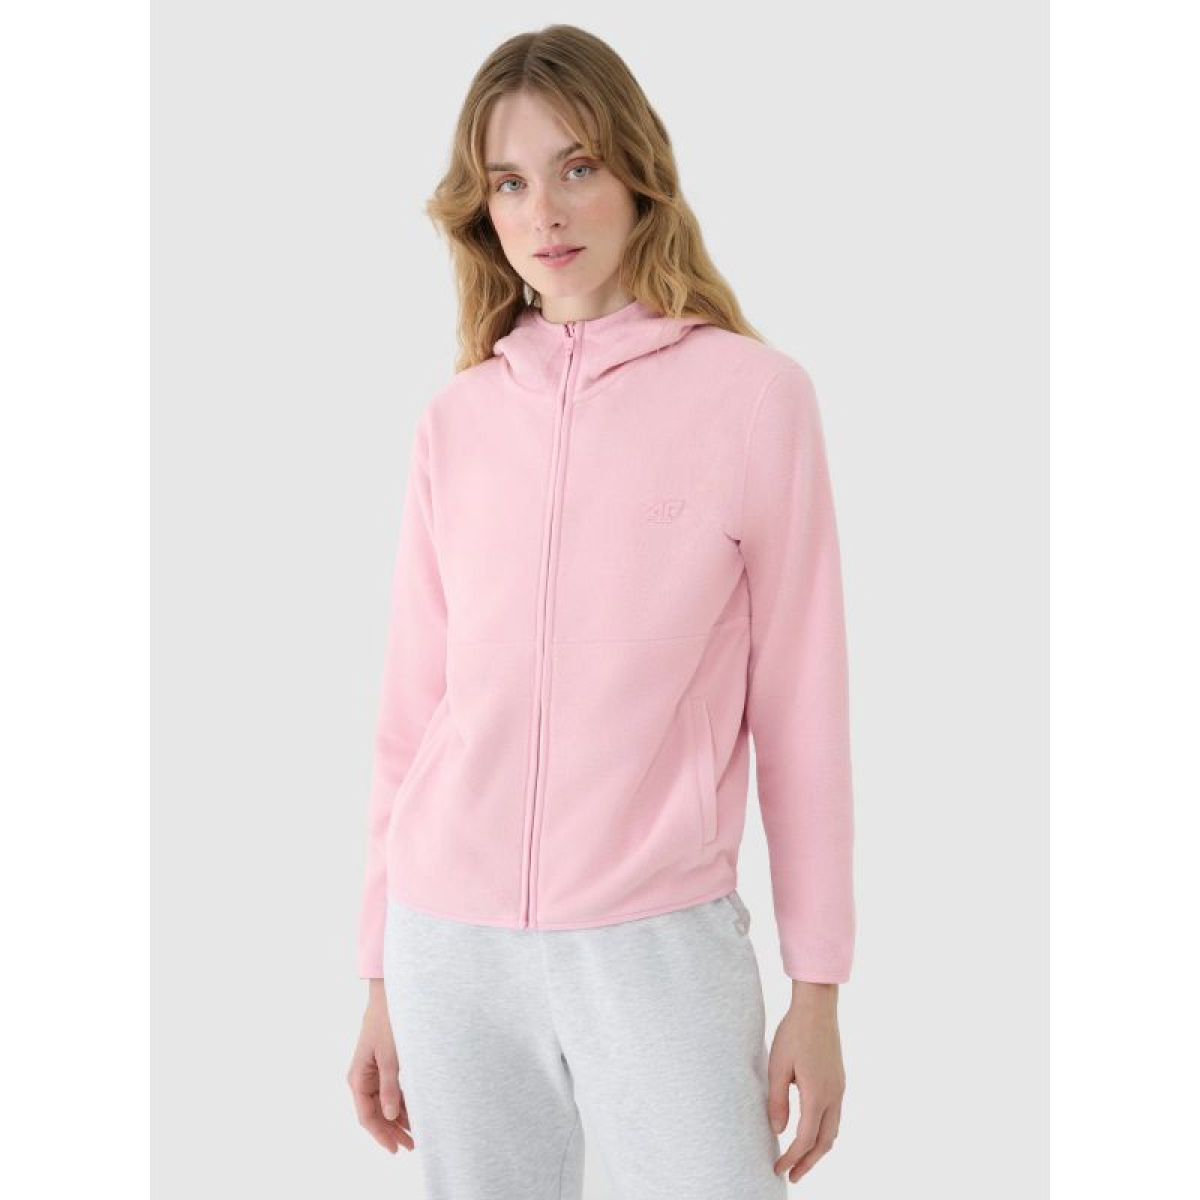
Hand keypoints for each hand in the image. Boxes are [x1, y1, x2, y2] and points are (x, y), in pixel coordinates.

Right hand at [347, 980, 415, 1153]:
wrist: (389, 995)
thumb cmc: (388, 1022)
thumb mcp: (390, 1056)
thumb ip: (390, 1087)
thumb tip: (391, 1116)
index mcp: (358, 1078)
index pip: (367, 1116)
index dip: (381, 1134)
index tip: (395, 1148)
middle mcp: (362, 1078)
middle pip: (375, 1113)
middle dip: (392, 1131)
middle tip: (411, 1146)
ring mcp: (372, 1072)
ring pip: (384, 1103)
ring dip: (398, 1119)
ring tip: (415, 1135)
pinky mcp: (383, 1064)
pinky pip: (389, 1090)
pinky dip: (401, 1103)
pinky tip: (413, 1113)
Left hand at [767, 985, 844, 1183]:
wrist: (817, 1007)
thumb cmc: (794, 1033)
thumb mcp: (778, 1066)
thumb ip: (777, 1100)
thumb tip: (778, 1131)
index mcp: (817, 1094)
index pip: (806, 1138)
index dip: (792, 1158)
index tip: (778, 1169)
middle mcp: (833, 1095)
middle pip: (825, 1142)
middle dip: (808, 1162)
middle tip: (792, 1176)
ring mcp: (839, 1088)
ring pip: (833, 1130)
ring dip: (818, 1149)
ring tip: (801, 1160)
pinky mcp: (839, 1080)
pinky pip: (835, 1115)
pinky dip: (824, 1132)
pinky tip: (810, 1131)